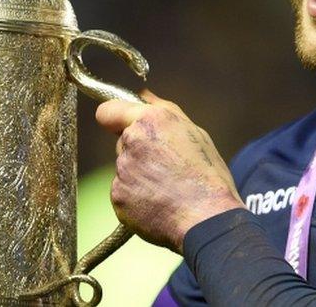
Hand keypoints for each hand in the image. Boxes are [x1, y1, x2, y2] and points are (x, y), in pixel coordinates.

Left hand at [95, 90, 244, 252]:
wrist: (208, 219)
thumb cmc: (207, 176)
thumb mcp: (195, 134)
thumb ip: (164, 111)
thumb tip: (143, 95)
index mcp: (151, 120)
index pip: (107, 111)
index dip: (114, 118)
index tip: (121, 126)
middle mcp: (132, 141)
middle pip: (122, 142)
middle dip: (138, 151)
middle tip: (167, 167)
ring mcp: (122, 171)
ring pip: (124, 169)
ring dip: (138, 176)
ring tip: (167, 188)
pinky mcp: (118, 197)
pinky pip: (123, 193)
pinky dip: (136, 198)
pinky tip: (159, 203)